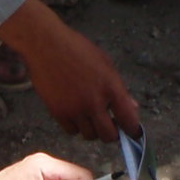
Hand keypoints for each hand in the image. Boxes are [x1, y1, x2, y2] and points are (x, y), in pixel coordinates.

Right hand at [0, 0, 140, 141]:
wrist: (46, 44)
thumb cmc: (77, 49)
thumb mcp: (105, 63)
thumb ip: (119, 88)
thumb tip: (133, 108)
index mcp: (111, 86)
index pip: (129, 120)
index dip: (133, 129)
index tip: (132, 131)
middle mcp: (94, 101)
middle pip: (108, 136)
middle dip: (112, 133)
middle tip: (109, 124)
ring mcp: (75, 108)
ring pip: (90, 135)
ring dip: (92, 129)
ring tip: (89, 113)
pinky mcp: (58, 112)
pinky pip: (72, 131)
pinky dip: (75, 126)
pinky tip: (75, 112)